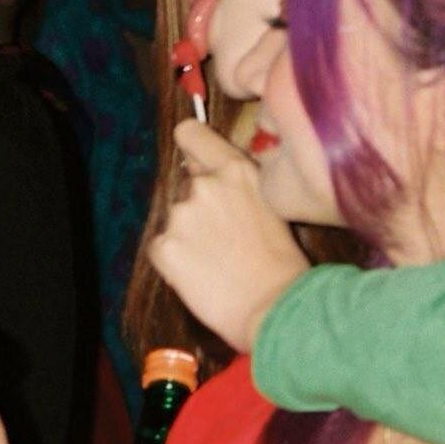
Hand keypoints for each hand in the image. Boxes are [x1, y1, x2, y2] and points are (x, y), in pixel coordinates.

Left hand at [148, 119, 309, 351]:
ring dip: (187, 237)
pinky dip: (175, 262)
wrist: (277, 309)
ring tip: (218, 263)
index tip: (192, 159)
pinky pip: (162, 249)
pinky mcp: (163, 246)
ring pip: (175, 221)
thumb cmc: (282, 265)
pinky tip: (202, 276)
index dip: (190, 146)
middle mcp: (204, 186)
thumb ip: (236, 184)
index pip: (190, 134)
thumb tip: (206, 172)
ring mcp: (181, 216)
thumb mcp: (271, 206)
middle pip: (186, 188)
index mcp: (236, 170)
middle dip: (199, 208)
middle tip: (224, 240)